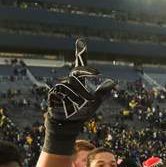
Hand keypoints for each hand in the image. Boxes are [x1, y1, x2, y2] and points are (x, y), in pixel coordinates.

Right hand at [43, 39, 116, 154]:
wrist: (68, 125)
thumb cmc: (81, 112)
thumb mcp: (95, 102)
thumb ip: (103, 92)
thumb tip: (113, 82)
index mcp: (79, 81)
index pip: (80, 65)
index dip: (80, 53)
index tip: (81, 41)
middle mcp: (68, 81)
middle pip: (76, 74)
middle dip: (84, 77)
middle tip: (93, 86)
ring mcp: (60, 87)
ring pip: (70, 85)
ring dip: (78, 96)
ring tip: (80, 106)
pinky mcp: (52, 95)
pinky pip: (61, 93)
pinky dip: (68, 100)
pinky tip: (69, 106)